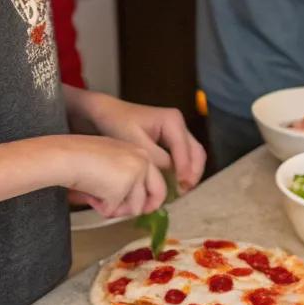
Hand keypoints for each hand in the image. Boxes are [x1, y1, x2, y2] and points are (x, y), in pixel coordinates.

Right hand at [62, 137, 166, 219]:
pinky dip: (100, 207)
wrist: (65, 155)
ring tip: (95, 196)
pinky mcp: (121, 189)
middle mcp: (142, 162)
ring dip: (115, 208)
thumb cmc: (79, 155)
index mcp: (140, 152)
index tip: (145, 207)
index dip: (151, 197)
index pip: (157, 179)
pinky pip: (113, 210)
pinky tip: (90, 194)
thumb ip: (126, 176)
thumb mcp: (111, 159)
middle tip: (126, 213)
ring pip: (134, 208)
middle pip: (157, 195)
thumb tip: (135, 203)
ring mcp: (134, 175)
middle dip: (142, 208)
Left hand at [65, 90, 205, 191]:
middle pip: (196, 151)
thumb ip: (155, 158)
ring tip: (181, 190)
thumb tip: (171, 173)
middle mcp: (179, 123)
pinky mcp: (172, 136)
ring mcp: (177, 129)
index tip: (182, 187)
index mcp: (172, 120)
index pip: (184, 149)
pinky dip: (183, 168)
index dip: (185, 170)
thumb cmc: (118, 124)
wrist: (107, 113)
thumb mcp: (135, 143)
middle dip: (193, 173)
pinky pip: (184, 154)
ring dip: (190, 172)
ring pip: (193, 154)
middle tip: (184, 191)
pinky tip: (175, 182)